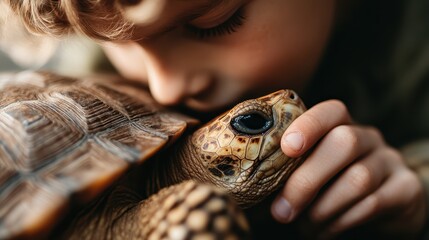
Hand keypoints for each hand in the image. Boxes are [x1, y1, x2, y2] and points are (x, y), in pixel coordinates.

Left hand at [271, 100, 425, 238]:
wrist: (384, 204)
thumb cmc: (333, 183)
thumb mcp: (312, 170)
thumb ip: (289, 168)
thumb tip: (250, 185)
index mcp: (341, 126)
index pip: (331, 111)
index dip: (309, 125)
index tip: (287, 147)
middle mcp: (368, 137)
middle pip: (344, 142)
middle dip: (306, 180)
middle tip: (281, 212)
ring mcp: (389, 161)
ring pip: (358, 177)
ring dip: (322, 208)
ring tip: (303, 227)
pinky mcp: (405, 188)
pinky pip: (373, 203)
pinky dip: (341, 221)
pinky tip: (324, 231)